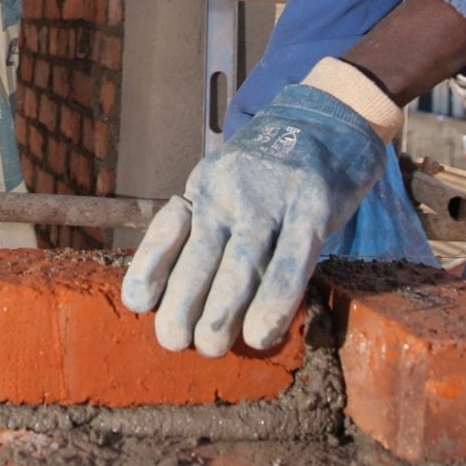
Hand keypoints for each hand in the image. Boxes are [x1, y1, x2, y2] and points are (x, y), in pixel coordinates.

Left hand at [120, 83, 386, 355]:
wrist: (329, 119)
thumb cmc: (270, 168)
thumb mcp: (225, 182)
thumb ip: (204, 225)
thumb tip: (175, 290)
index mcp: (204, 187)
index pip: (167, 230)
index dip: (150, 268)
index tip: (137, 303)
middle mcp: (231, 192)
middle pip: (200, 256)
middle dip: (182, 304)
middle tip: (172, 341)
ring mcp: (272, 199)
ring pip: (241, 265)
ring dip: (222, 312)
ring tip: (210, 347)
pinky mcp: (313, 208)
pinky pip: (291, 263)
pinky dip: (274, 301)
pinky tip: (261, 331)